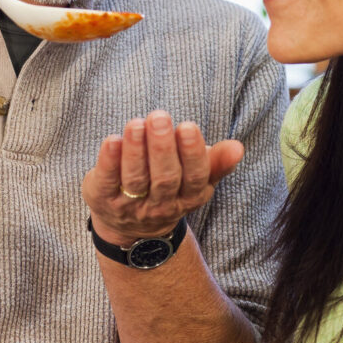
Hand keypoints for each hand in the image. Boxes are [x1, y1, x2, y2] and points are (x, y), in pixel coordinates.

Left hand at [82, 110, 243, 247]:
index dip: (191, 153)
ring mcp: (131, 206)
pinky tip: (112, 140)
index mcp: (189, 197)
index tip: (187, 126)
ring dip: (135, 150)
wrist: (131, 226)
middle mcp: (161, 205)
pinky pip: (107, 180)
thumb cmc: (171, 187)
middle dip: (162, 147)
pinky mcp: (103, 200)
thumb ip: (217, 162)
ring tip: (137, 123)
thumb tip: (239, 147)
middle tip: (160, 116)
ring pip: (135, 179)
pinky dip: (109, 161)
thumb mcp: (197, 179)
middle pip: (164, 178)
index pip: (194, 177)